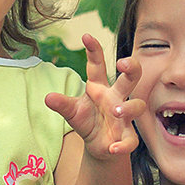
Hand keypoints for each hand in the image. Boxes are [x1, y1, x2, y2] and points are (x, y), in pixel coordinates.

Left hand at [45, 34, 144, 159]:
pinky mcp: (127, 137)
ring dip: (127, 107)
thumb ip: (62, 104)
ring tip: (115, 111)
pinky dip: (124, 144)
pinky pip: (131, 140)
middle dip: (131, 69)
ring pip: (136, 106)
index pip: (98, 66)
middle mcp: (116, 98)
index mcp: (100, 88)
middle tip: (123, 63)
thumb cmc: (87, 121)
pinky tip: (113, 148)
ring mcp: (124, 117)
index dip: (94, 51)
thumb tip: (48, 97)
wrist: (99, 146)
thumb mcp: (72, 111)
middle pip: (130, 78)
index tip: (86, 36)